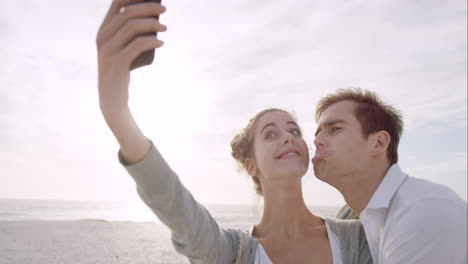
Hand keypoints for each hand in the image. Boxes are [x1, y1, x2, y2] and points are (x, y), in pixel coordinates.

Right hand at [96, 0, 166, 114]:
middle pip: (127, 13)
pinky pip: (137, 45)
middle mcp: (103, 37)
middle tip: (164, 10)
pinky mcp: (118, 62)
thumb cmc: (121, 70)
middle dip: (148, 8)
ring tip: (165, 28)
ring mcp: (108, 50)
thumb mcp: (121, 49)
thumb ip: (129, 35)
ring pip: (132, 27)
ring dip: (152, 24)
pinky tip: (161, 42)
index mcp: (103, 31)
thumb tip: (153, 18)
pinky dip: (151, 41)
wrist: (111, 97)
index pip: (116, 4)